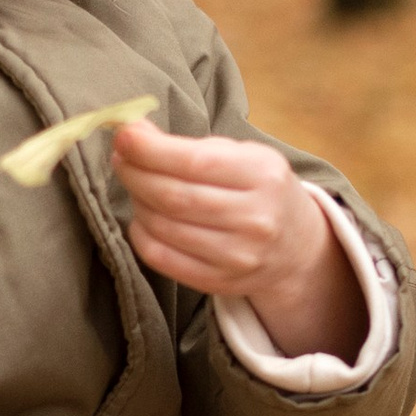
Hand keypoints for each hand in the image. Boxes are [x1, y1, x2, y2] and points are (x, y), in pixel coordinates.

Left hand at [110, 122, 366, 360]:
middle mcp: (255, 218)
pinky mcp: (220, 282)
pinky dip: (141, 234)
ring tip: (135, 185)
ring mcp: (238, 256)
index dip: (150, 150)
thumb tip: (133, 134)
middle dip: (135, 173)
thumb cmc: (259, 189)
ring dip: (137, 202)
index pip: (194, 162)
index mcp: (263, 175)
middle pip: (173, 196)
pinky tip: (143, 217)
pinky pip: (162, 258)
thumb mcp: (243, 156)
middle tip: (120, 158)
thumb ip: (191, 146)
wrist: (295, 246)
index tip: (124, 135)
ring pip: (163, 227)